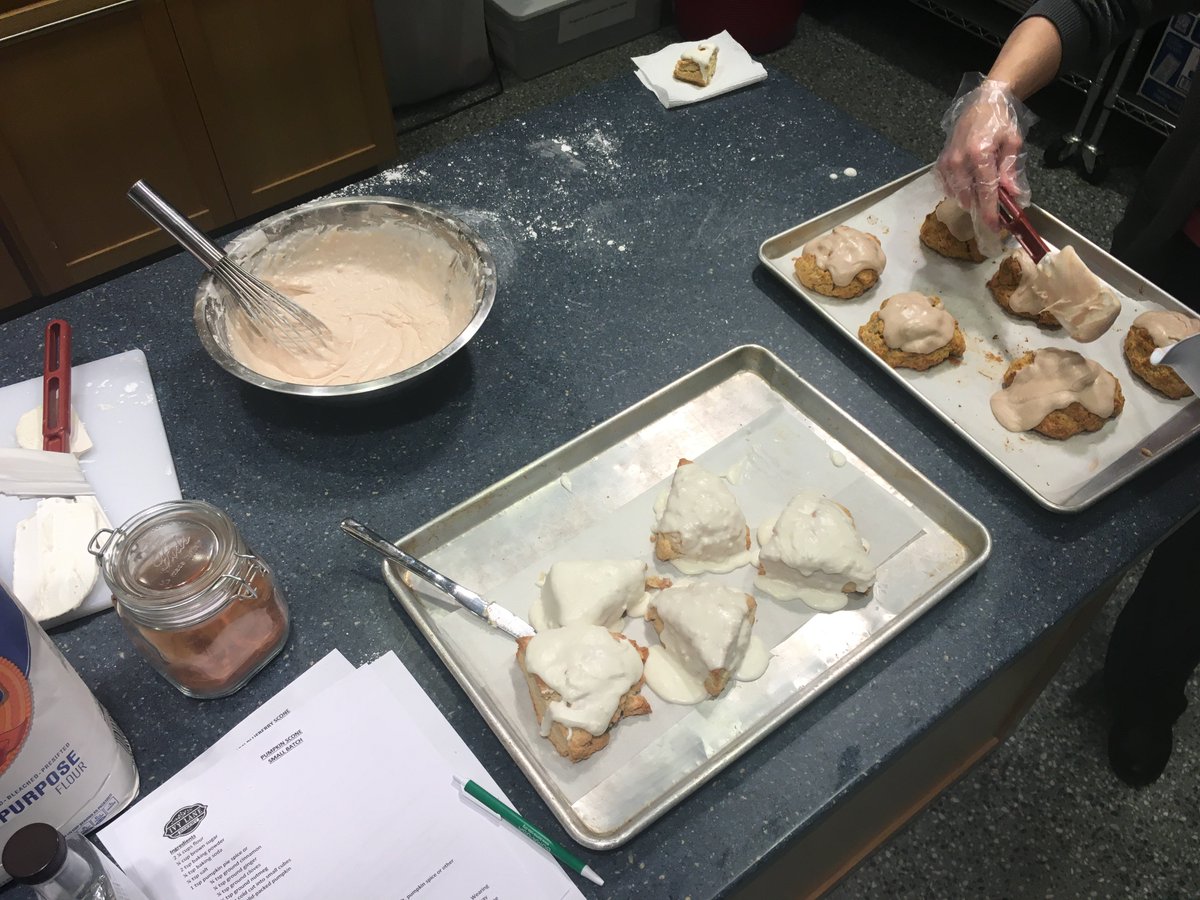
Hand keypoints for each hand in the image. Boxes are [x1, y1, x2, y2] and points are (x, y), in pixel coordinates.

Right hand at [936, 77, 1033, 238]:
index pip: (984, 191)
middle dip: (980, 207)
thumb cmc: (1001, 120)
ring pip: (956, 193)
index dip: (989, 212)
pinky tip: (970, 186)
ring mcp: (947, 162)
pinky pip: (948, 185)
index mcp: (979, 154)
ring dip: (970, 199)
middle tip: (994, 211)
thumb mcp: (1013, 142)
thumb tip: (1012, 194)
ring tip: (983, 195)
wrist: (983, 102)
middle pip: (968, 196)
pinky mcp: (941, 162)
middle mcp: (959, 160)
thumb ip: (1010, 170)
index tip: (995, 227)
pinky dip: (959, 190)